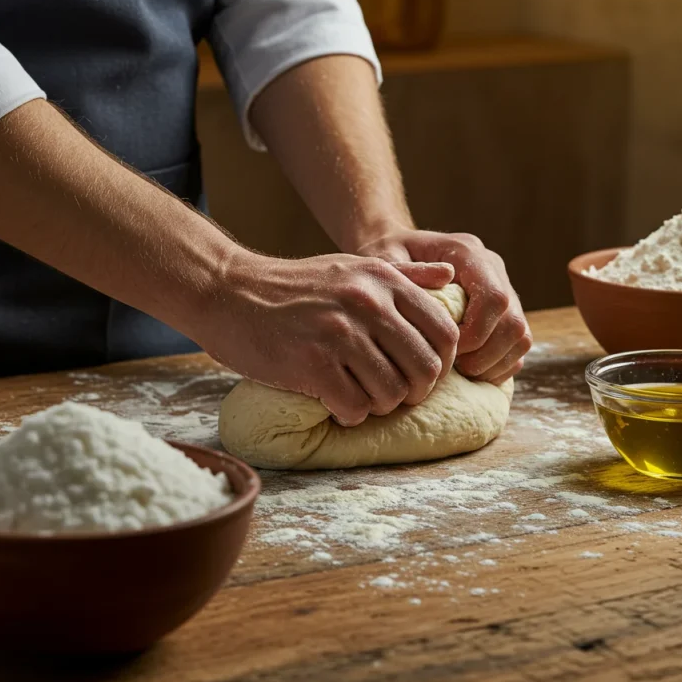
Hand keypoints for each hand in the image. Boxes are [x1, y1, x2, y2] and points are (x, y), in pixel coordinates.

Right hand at [195, 249, 458, 425]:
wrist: (230, 292)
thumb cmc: (296, 286)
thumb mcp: (354, 266)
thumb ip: (406, 273)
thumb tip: (451, 275)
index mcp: (385, 280)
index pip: (445, 333)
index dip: (442, 364)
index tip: (421, 375)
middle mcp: (368, 303)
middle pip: (425, 369)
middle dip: (415, 392)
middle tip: (393, 394)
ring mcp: (340, 333)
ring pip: (392, 394)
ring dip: (380, 406)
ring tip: (361, 396)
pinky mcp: (312, 363)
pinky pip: (354, 407)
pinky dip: (349, 414)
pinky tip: (335, 402)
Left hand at [356, 227, 531, 384]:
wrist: (393, 253)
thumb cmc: (385, 257)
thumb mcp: (384, 258)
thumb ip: (408, 270)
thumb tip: (446, 276)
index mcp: (467, 252)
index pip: (494, 298)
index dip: (477, 333)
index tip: (449, 350)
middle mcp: (492, 269)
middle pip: (513, 322)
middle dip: (486, 354)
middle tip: (455, 367)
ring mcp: (502, 290)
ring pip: (521, 336)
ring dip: (495, 362)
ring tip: (462, 371)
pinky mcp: (502, 312)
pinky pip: (518, 346)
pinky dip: (500, 365)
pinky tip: (471, 371)